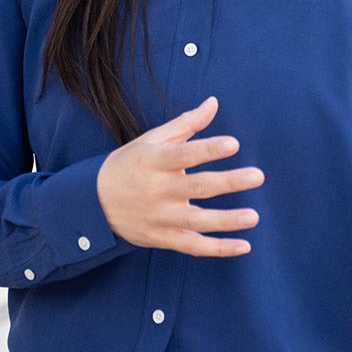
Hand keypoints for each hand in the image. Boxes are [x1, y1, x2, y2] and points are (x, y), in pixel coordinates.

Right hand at [96, 96, 263, 256]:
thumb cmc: (129, 165)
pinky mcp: (162, 237)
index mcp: (154, 161)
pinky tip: (243, 245)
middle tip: (258, 176)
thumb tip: (214, 102)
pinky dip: (218, 249)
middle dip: (228, 182)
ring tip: (254, 216)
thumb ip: (186, 124)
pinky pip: (193, 246)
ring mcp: (159, 217)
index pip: (184, 154)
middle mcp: (157, 190)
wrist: (93, 204)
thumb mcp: (151, 140)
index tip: (234, 144)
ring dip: (227, 220)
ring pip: (197, 221)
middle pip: (196, 186)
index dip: (208, 149)